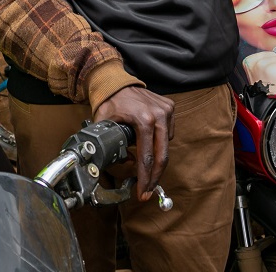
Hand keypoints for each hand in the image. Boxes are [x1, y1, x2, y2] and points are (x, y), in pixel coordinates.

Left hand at [92, 86, 174, 200]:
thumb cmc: (109, 103)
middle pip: (162, 156)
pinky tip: (150, 143)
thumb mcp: (105, 127)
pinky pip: (168, 132)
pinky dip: (160, 141)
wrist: (115, 82)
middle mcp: (158, 115)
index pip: (146, 157)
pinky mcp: (170, 107)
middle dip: (154, 177)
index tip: (142, 192)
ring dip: (156, 158)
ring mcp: (166, 110)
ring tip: (145, 167)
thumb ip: (113, 147)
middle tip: (148, 191)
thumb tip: (126, 165)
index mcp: (143, 120)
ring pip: (166, 145)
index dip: (145, 178)